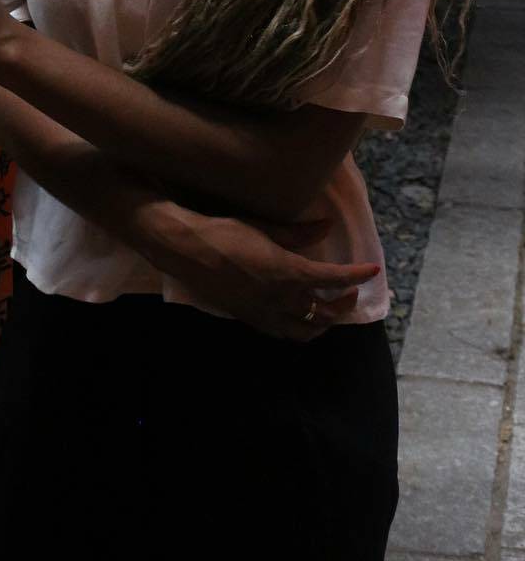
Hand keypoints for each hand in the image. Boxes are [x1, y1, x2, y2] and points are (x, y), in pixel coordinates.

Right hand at [130, 199, 380, 342]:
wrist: (188, 250)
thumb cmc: (226, 232)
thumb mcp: (265, 227)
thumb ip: (298, 233)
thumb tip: (325, 227)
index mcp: (288, 273)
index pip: (333, 279)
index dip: (356, 276)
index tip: (372, 271)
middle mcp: (281, 299)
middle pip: (324, 313)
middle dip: (343, 304)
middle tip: (350, 292)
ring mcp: (265, 313)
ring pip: (305, 331)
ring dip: (323, 323)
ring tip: (328, 310)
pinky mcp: (249, 318)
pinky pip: (282, 332)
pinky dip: (298, 328)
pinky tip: (297, 316)